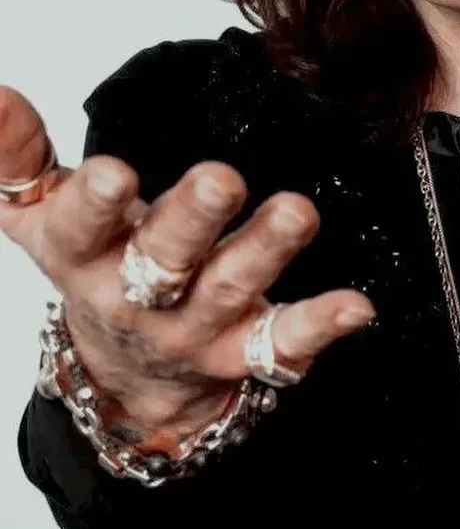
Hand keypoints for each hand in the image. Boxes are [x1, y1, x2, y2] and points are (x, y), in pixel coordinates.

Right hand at [0, 85, 374, 436]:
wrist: (127, 372)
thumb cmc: (94, 265)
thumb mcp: (41, 215)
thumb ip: (18, 157)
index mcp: (82, 256)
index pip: (78, 229)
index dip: (94, 204)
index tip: (115, 172)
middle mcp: (136, 298)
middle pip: (161, 262)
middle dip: (191, 221)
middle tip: (221, 178)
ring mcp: (194, 329)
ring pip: (230, 290)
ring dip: (265, 251)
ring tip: (299, 212)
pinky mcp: (244, 350)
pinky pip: (283, 343)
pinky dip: (319, 325)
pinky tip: (357, 306)